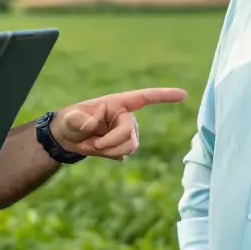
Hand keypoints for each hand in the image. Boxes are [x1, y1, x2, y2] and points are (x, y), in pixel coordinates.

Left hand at [49, 87, 186, 160]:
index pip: (144, 98)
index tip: (183, 94)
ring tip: (89, 147)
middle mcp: (126, 116)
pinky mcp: (124, 145)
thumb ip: (80, 120)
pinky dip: (108, 155)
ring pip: (129, 147)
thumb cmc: (69, 122)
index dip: (164, 95)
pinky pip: (124, 154)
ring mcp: (127, 132)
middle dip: (109, 144)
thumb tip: (95, 123)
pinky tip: (95, 149)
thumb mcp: (69, 119)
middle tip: (90, 145)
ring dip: (108, 151)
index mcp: (117, 103)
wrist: (67, 138)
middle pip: (129, 134)